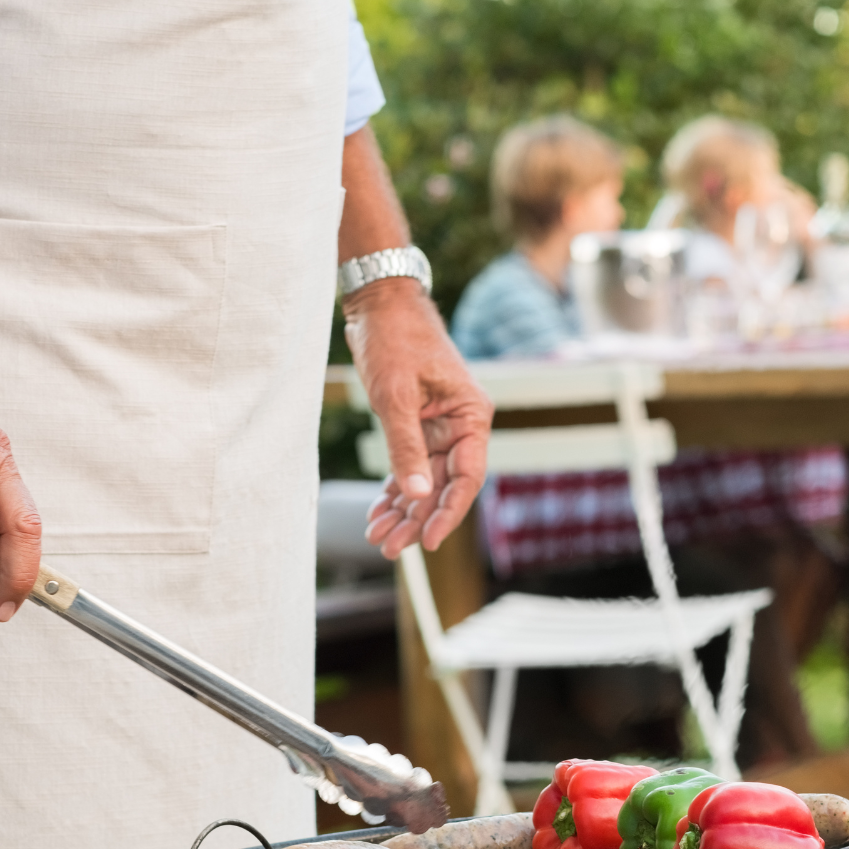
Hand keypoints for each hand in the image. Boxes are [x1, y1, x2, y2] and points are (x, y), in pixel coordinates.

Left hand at [344, 278, 491, 557]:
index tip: (427, 541)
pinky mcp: (417, 422)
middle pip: (443, 485)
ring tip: (378, 535)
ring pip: (425, 480)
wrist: (379, 302)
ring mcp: (439, 425)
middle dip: (417, 518)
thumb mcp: (396, 395)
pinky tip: (379, 511)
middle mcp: (460, 425)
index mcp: (470, 416)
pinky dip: (395, 487)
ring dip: (403, 509)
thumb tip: (417, 494)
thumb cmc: (395, 339)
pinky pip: (410, 464)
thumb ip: (407, 446)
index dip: (448, 513)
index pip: (467, 477)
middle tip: (390, 546)